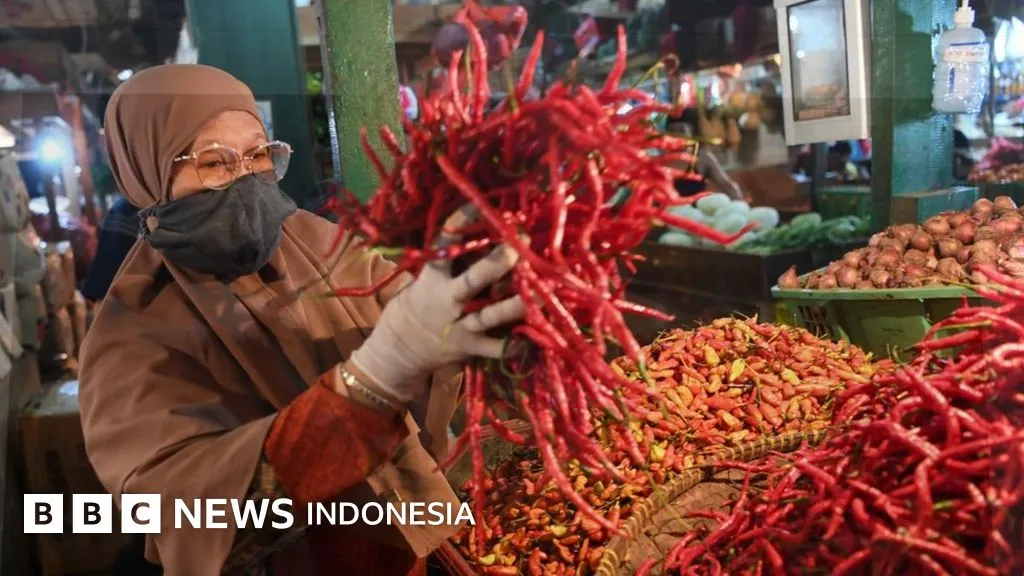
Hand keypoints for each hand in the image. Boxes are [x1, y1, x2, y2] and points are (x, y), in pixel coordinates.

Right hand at [350, 211, 524, 403]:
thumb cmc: (418, 304)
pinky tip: (529, 341)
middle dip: (496, 264)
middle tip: (517, 249)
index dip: (459, 224)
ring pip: (489, 315)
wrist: (400, 348)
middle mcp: (448, 299)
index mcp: (433, 277)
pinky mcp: (469, 347)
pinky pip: (494, 348)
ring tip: (535, 297)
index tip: (477, 206)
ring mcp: (459, 324)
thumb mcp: (423, 279)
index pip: (444, 246)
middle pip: (474, 280)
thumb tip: (479, 230)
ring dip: (513, 306)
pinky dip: (512, 346)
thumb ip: (448, 262)